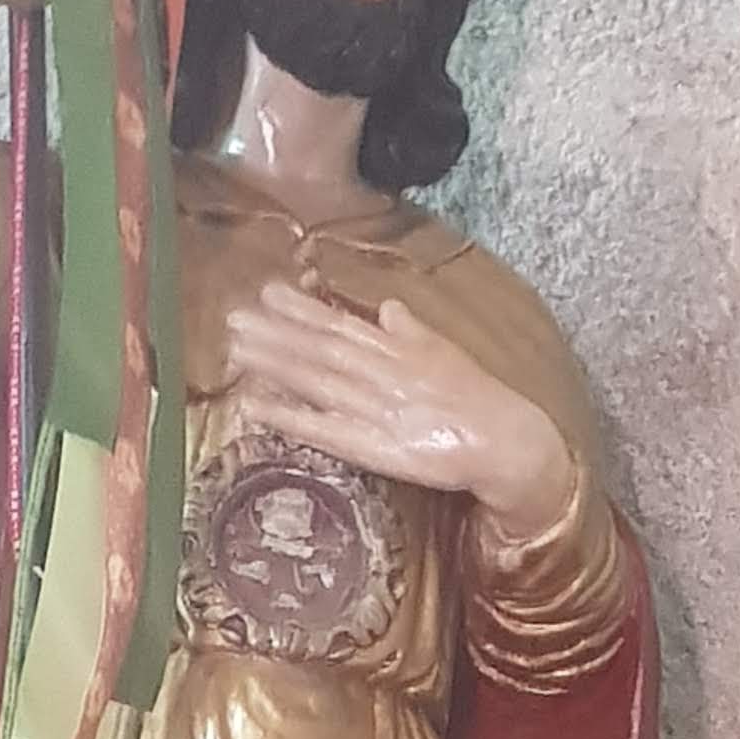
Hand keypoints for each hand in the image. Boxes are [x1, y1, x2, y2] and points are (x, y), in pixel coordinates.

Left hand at [224, 281, 574, 542]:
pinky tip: (254, 406)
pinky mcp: (372, 447)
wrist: (506, 441)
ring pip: (315, 380)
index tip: (268, 291)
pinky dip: (287, 416)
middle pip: (319, 348)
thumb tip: (387, 307)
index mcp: (397, 349)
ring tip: (234, 349)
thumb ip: (411, 331)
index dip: (303, 309)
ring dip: (273, 363)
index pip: (342, 324)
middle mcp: (379, 372)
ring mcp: (373, 408)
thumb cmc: (478, 398)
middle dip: (276, 331)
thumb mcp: (445, 353)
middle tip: (233, 315)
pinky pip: (321, 428)